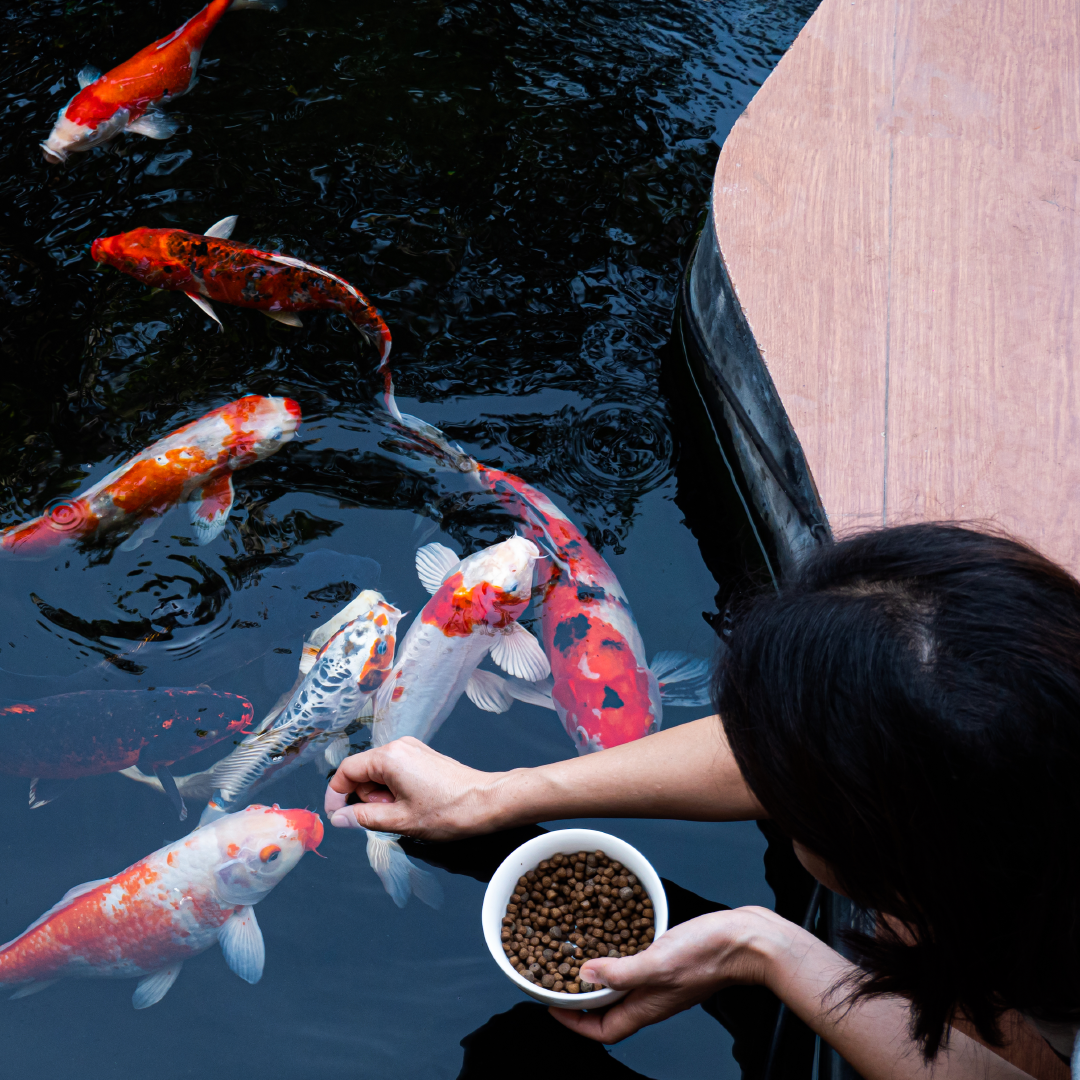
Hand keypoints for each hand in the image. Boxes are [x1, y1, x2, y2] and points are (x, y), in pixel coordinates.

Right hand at [324, 736, 500, 839]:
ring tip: (404, 812)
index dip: (336, 795)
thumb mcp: (399, 820)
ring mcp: (412, 749)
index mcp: (390, 757)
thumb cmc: (448, 811)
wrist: (487, 802)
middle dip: (365, 797)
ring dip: (381, 796)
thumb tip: (339, 818)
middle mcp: (399, 746)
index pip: (346, 771)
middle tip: (387, 816)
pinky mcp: (422, 756)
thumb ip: (363, 817)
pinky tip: (412, 804)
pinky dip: (394, 790)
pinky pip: (395, 771)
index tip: (337, 816)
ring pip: (378, 773)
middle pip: (362, 771)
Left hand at [550, 907, 799, 1043]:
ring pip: (622, 988)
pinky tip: (615, 938)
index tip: (551, 1005)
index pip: (603, 1030)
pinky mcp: (671, 962)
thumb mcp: (657, 962)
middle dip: (581, 1000)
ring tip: (578, 959)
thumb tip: (584, 976)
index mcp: (647, 1007)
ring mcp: (663, 981)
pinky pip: (636, 967)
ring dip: (598, 978)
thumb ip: (621, 972)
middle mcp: (653, 998)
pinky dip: (620, 957)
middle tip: (557, 980)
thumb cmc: (709, 954)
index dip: (575, 1022)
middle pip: (609, 1011)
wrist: (747, 940)